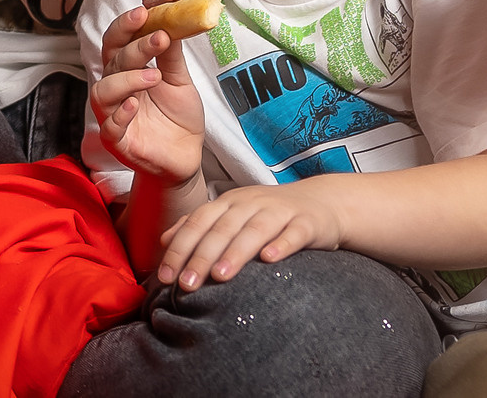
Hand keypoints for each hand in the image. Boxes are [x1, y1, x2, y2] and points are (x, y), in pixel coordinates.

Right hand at [90, 6, 205, 186]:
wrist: (186, 157)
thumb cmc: (179, 117)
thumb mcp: (179, 80)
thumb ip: (171, 54)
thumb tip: (173, 19)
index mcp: (128, 70)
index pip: (116, 42)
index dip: (125, 26)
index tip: (143, 12)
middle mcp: (116, 90)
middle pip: (112, 62)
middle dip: (133, 47)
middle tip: (158, 38)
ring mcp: (113, 116)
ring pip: (102, 91)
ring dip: (127, 79)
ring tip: (154, 75)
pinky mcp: (118, 142)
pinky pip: (109, 127)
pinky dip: (120, 114)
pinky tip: (134, 105)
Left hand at [158, 180, 343, 289]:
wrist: (321, 201)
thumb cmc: (269, 214)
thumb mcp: (232, 214)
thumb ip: (199, 226)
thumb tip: (164, 240)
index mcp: (229, 202)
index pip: (199, 222)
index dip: (180, 248)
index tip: (165, 277)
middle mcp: (252, 203)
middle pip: (223, 228)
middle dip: (202, 256)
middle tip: (187, 285)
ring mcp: (280, 211)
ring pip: (255, 229)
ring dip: (236, 252)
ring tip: (221, 275)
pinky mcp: (307, 222)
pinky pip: (294, 233)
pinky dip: (281, 244)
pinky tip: (269, 260)